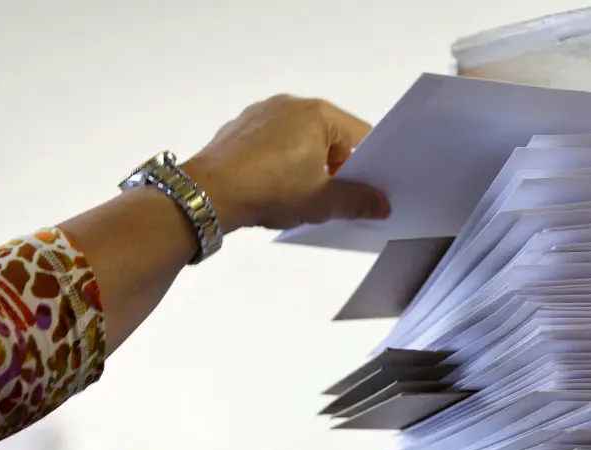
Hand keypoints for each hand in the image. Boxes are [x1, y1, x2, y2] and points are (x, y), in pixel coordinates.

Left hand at [182, 95, 390, 231]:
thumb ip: (357, 202)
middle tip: (339, 199)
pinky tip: (277, 188)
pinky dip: (283, 162)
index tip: (372, 190)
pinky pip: (275, 142)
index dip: (372, 166)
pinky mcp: (242, 127)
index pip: (361, 136)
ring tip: (305, 196)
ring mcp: (263, 113)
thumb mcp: (322, 202)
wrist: (208, 193)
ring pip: (302, 139)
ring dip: (310, 166)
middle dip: (339, 168)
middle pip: (331, 137)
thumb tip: (381, 204)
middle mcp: (292, 105)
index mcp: (318, 114)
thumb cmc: (268, 190)